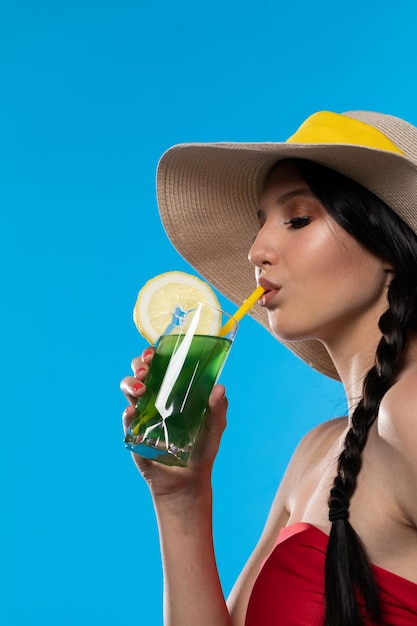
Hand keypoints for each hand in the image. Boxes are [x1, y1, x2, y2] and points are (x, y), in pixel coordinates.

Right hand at [120, 348, 228, 498]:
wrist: (189, 481)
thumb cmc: (202, 450)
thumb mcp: (214, 428)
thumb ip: (218, 409)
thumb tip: (220, 388)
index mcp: (173, 392)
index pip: (160, 366)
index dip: (153, 355)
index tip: (154, 351)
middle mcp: (155, 399)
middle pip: (140, 374)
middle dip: (139, 365)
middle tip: (146, 369)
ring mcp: (142, 416)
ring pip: (129, 391)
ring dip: (131, 385)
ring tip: (141, 390)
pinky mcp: (134, 435)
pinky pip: (126, 421)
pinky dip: (128, 414)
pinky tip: (132, 413)